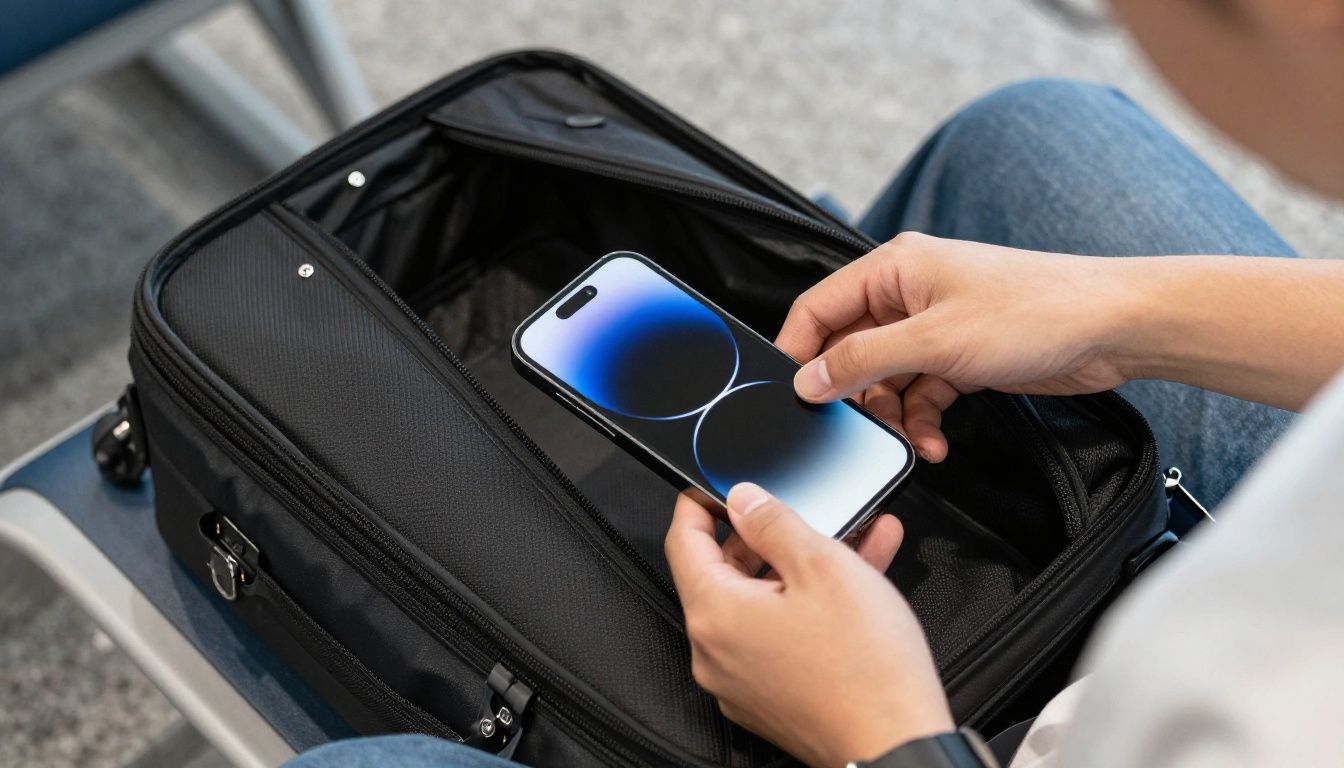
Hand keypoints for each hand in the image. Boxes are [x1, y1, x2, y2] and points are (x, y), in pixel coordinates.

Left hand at [665, 484, 953, 766]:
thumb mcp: (823, 567)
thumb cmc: (866, 670)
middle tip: (798, 510)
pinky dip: (807, 604)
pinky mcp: (771, 697)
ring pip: (760, 602)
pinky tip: (855, 580)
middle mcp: (715, 653)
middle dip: (764, 536)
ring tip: (849, 537)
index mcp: (714, 615)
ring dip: (798, 566)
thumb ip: (774, 523)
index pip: (683, 541)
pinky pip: (778, 634)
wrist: (897, 745)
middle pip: (723, 573)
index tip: (714, 486)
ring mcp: (741, 680)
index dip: (699, 504)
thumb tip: (744, 500)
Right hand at [776, 233, 1137, 461]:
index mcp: (894, 269)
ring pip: (885, 379)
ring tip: (910, 440)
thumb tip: (808, 380)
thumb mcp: (933, 341)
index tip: (786, 394)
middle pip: (850, 349)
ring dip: (893, 416)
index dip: (797, 351)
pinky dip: (923, 420)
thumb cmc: (1036, 310)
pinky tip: (935, 442)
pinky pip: (920, 393)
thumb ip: (862, 362)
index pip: (818, 308)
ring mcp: (935, 327)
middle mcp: (909, 294)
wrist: (1112, 327)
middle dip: (852, 395)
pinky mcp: (960, 357)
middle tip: (853, 429)